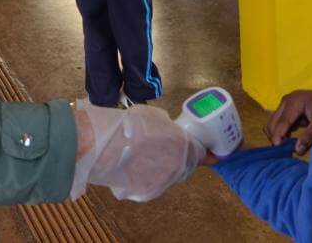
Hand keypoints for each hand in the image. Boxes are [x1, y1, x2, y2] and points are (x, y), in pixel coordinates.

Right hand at [70, 101, 205, 201]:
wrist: (105, 144)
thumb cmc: (128, 125)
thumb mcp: (155, 117)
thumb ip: (168, 126)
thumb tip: (169, 130)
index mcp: (183, 145)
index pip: (200, 152)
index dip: (202, 151)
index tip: (206, 153)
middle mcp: (178, 167)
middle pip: (186, 166)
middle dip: (182, 159)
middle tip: (169, 152)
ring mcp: (162, 183)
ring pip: (170, 177)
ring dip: (165, 169)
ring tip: (148, 158)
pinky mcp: (146, 194)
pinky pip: (152, 186)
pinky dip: (147, 179)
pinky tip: (136, 169)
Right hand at [263, 89, 311, 154]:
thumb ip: (310, 136)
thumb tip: (297, 151)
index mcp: (294, 101)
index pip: (282, 121)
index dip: (278, 135)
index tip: (278, 149)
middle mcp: (286, 101)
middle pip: (273, 122)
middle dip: (275, 137)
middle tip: (283, 151)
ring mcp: (284, 104)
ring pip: (273, 123)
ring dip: (276, 135)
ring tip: (286, 146)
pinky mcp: (285, 109)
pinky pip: (277, 123)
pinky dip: (280, 132)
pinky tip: (288, 139)